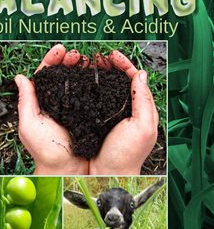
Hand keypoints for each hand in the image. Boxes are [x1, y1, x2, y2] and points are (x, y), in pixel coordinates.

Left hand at [15, 44, 87, 174]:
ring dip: (81, 69)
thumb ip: (25, 101)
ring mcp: (73, 109)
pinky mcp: (87, 115)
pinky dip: (93, 84)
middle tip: (76, 54)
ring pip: (77, 82)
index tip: (60, 49)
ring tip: (87, 61)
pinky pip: (90, 96)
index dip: (52, 60)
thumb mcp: (29, 125)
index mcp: (42, 103)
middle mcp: (57, 104)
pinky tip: (97, 77)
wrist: (66, 168)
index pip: (45, 75)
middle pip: (62, 75)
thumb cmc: (45, 150)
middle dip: (69, 61)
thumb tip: (19, 77)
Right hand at [89, 50, 158, 174]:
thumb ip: (144, 101)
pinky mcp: (100, 121)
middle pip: (122, 81)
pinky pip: (96, 100)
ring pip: (109, 89)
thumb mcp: (142, 127)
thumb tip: (140, 74)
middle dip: (112, 67)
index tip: (112, 55)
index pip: (136, 79)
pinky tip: (84, 84)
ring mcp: (114, 116)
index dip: (125, 65)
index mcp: (142, 110)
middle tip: (98, 58)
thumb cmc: (126, 154)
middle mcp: (129, 111)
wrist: (107, 173)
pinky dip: (91, 89)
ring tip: (90, 66)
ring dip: (101, 75)